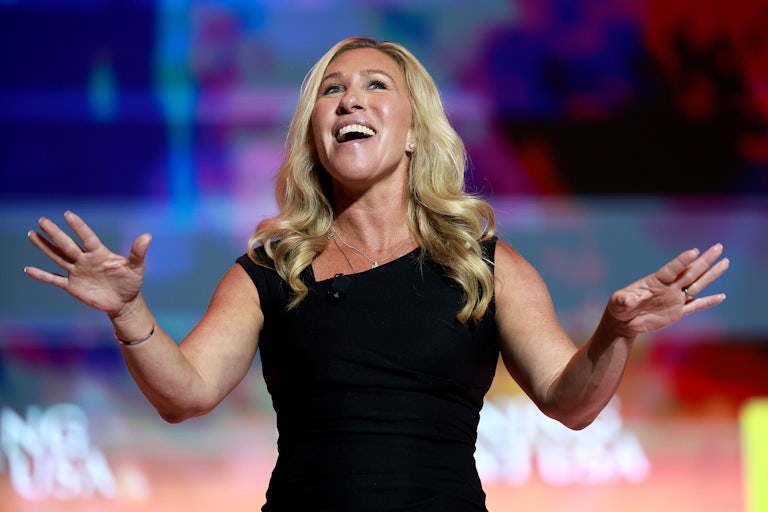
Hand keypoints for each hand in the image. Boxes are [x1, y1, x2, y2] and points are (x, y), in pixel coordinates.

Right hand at [25, 211, 151, 317]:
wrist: (124, 301)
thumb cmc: (131, 281)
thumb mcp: (136, 267)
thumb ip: (138, 252)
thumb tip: (147, 235)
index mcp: (99, 253)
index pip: (87, 237)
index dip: (79, 227)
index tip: (68, 215)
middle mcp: (85, 259)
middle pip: (67, 245)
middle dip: (55, 234)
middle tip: (42, 220)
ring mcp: (77, 271)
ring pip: (57, 257)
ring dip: (45, 247)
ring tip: (32, 234)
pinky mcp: (72, 286)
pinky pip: (54, 279)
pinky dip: (42, 276)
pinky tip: (28, 269)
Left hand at [607, 243, 728, 336]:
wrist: (624, 322)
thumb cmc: (618, 308)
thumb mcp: (617, 303)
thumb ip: (623, 300)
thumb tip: (626, 300)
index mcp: (655, 282)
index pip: (671, 269)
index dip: (681, 261)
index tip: (694, 251)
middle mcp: (668, 287)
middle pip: (690, 272)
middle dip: (704, 260)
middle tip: (718, 247)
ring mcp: (674, 298)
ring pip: (697, 285)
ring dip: (711, 275)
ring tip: (725, 262)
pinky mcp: (677, 312)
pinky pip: (696, 306)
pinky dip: (708, 302)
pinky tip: (721, 296)